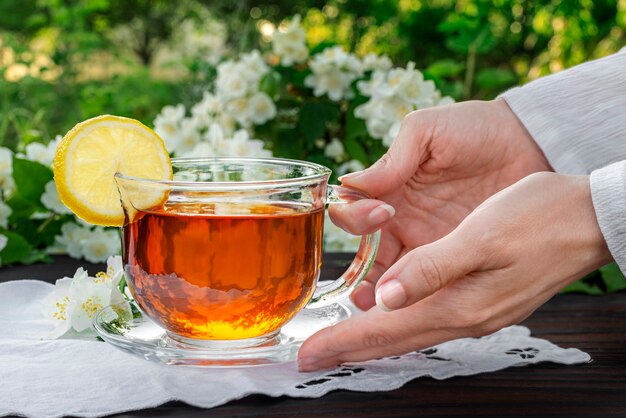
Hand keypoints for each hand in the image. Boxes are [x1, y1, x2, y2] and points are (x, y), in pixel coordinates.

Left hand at [299, 172, 610, 370]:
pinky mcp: (484, 298)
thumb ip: (432, 268)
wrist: (591, 219)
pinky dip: (399, 323)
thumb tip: (386, 297)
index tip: (309, 353)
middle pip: (394, 340)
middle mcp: (465, 316)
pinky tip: (391, 315)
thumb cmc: (539, 219)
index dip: (344, 342)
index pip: (387, 330)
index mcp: (459, 303)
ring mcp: (477, 311)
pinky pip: (429, 320)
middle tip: (313, 357)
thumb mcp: (481, 237)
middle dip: (350, 348)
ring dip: (372, 338)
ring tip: (341, 341)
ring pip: (410, 332)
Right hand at [331, 99, 551, 309]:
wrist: (530, 143)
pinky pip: (429, 283)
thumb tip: (351, 183)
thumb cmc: (476, 129)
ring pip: (391, 277)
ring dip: (379, 293)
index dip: (355, 217)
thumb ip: (393, 159)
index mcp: (388, 189)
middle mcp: (400, 220)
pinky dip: (415, 298)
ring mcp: (427, 242)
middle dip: (357, 274)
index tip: (381, 212)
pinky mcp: (456, 257)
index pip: (353, 211)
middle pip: (365, 254)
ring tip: (377, 306)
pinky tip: (411, 309)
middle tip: (364, 287)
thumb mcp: (429, 131)